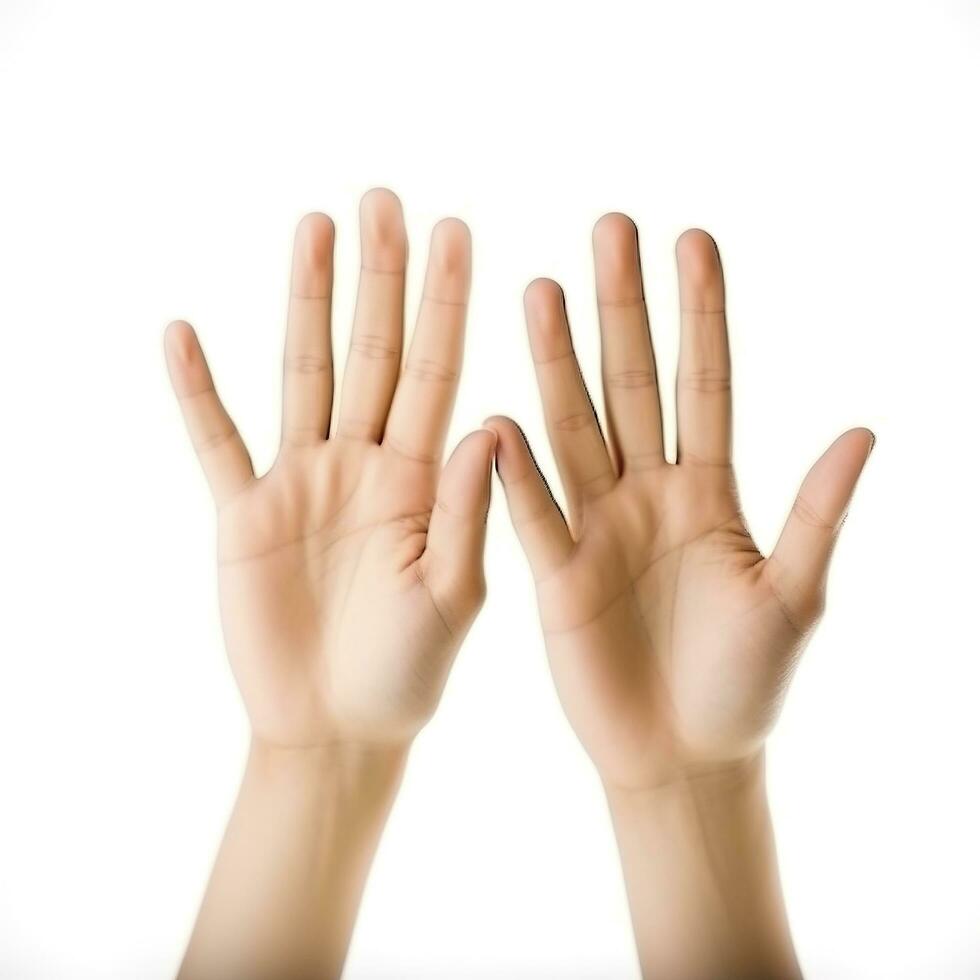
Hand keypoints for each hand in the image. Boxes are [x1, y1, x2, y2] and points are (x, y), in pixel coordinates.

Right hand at [166, 189, 493, 750]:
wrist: (340, 727)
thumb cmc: (409, 671)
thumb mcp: (454, 594)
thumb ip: (466, 511)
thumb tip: (490, 424)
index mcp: (423, 478)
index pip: (438, 372)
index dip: (446, 305)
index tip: (456, 232)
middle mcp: (366, 463)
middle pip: (373, 354)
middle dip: (380, 280)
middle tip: (384, 200)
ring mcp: (303, 482)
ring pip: (304, 374)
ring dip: (306, 304)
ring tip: (312, 228)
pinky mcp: (246, 515)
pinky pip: (217, 442)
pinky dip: (198, 393)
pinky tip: (183, 333)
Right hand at [488, 215, 872, 791]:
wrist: (683, 755)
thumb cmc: (749, 685)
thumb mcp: (797, 597)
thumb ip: (817, 513)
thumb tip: (864, 429)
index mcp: (712, 493)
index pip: (706, 383)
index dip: (701, 313)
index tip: (691, 239)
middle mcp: (650, 493)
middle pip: (633, 383)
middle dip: (622, 308)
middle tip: (609, 229)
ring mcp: (598, 525)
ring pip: (575, 427)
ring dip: (557, 362)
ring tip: (539, 288)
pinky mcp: (556, 570)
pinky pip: (533, 511)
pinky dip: (514, 470)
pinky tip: (496, 418)